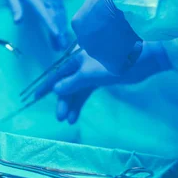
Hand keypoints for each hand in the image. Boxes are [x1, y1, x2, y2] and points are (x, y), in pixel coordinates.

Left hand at [6, 0, 68, 49]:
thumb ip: (15, 6)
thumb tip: (18, 22)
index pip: (43, 11)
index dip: (50, 23)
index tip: (56, 34)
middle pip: (54, 15)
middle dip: (59, 31)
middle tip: (61, 47)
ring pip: (60, 13)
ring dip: (62, 28)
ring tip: (62, 43)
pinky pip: (61, 9)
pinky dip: (63, 20)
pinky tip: (64, 30)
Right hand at [36, 43, 170, 124]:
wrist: (142, 58)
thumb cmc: (115, 61)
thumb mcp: (91, 74)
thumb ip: (73, 82)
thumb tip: (55, 90)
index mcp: (76, 57)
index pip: (57, 73)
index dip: (46, 85)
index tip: (35, 97)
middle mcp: (81, 63)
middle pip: (67, 83)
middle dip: (63, 100)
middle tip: (59, 117)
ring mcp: (91, 70)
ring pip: (77, 89)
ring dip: (72, 104)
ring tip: (68, 120)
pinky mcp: (101, 77)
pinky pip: (86, 90)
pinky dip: (81, 101)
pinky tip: (77, 114)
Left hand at [71, 0, 141, 73]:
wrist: (123, 2)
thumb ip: (100, 3)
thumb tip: (106, 1)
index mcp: (78, 24)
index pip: (92, 32)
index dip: (106, 28)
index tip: (117, 21)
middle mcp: (83, 41)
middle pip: (100, 45)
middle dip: (113, 39)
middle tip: (127, 28)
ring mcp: (96, 53)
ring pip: (112, 55)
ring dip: (124, 47)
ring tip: (134, 32)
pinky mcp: (111, 64)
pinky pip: (122, 65)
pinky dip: (132, 56)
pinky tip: (138, 42)